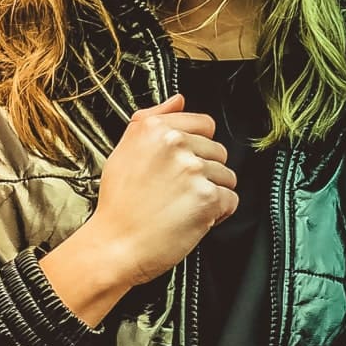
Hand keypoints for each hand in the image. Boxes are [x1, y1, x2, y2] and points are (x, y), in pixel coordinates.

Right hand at [85, 93, 236, 286]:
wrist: (114, 245)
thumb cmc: (119, 205)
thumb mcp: (124, 151)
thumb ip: (152, 119)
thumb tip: (178, 100)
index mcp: (154, 129)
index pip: (204, 124)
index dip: (198, 148)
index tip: (185, 164)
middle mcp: (174, 144)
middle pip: (218, 152)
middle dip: (204, 173)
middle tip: (178, 192)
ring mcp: (193, 170)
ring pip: (227, 176)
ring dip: (211, 193)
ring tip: (183, 206)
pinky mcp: (207, 198)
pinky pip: (231, 200)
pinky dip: (218, 214)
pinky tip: (193, 218)